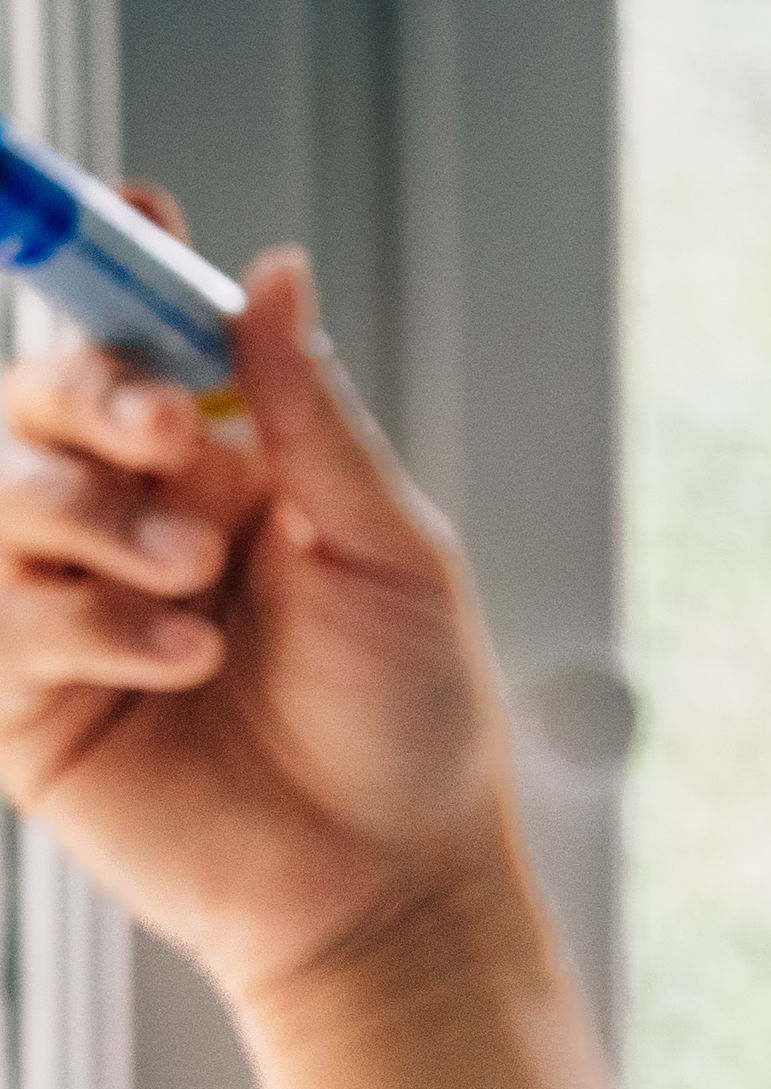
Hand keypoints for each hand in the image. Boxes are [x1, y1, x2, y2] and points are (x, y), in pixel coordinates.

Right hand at [0, 237, 523, 1013]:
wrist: (392, 881)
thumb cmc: (413, 721)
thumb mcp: (391, 550)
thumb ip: (315, 414)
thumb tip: (274, 267)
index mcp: (225, 473)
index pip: (138, 342)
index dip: (117, 266)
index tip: (133, 207)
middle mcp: (134, 522)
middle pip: (38, 400)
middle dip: (93, 392)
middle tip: (172, 426)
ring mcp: (67, 607)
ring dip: (95, 516)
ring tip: (201, 582)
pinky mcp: (23, 701)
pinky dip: (82, 623)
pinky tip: (179, 657)